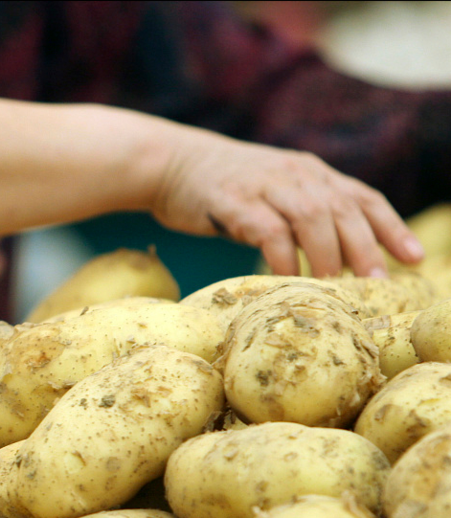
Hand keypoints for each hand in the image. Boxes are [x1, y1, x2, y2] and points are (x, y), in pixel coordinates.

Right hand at [151, 131, 424, 277]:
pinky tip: (287, 279)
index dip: (393, 228)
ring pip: (313, 219)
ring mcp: (266, 186)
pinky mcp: (236, 203)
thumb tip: (336, 256)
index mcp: (310, 172)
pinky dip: (284, 259)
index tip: (415, 259)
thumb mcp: (272, 189)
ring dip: (327, 256)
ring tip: (332, 286)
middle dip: (366, 249)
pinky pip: (271, 233)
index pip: (363, 198)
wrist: (171, 163)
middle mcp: (296, 174)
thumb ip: (303, 212)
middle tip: (376, 283)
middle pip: (344, 211)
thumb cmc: (223, 186)